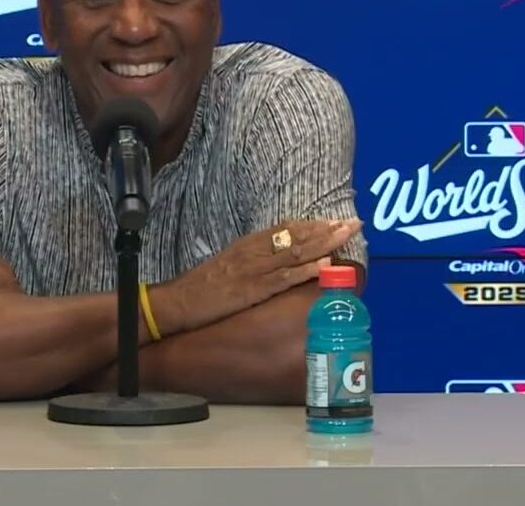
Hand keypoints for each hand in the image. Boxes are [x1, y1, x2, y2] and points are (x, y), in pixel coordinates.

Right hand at [151, 219, 362, 335]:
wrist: (173, 304)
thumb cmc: (198, 290)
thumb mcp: (226, 269)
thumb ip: (249, 263)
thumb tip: (272, 264)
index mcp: (245, 246)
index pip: (283, 229)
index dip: (310, 224)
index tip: (332, 220)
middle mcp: (252, 252)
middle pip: (294, 235)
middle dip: (324, 228)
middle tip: (351, 222)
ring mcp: (252, 270)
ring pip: (294, 251)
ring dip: (322, 241)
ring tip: (345, 233)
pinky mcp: (251, 289)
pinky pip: (284, 277)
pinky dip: (306, 269)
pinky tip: (324, 263)